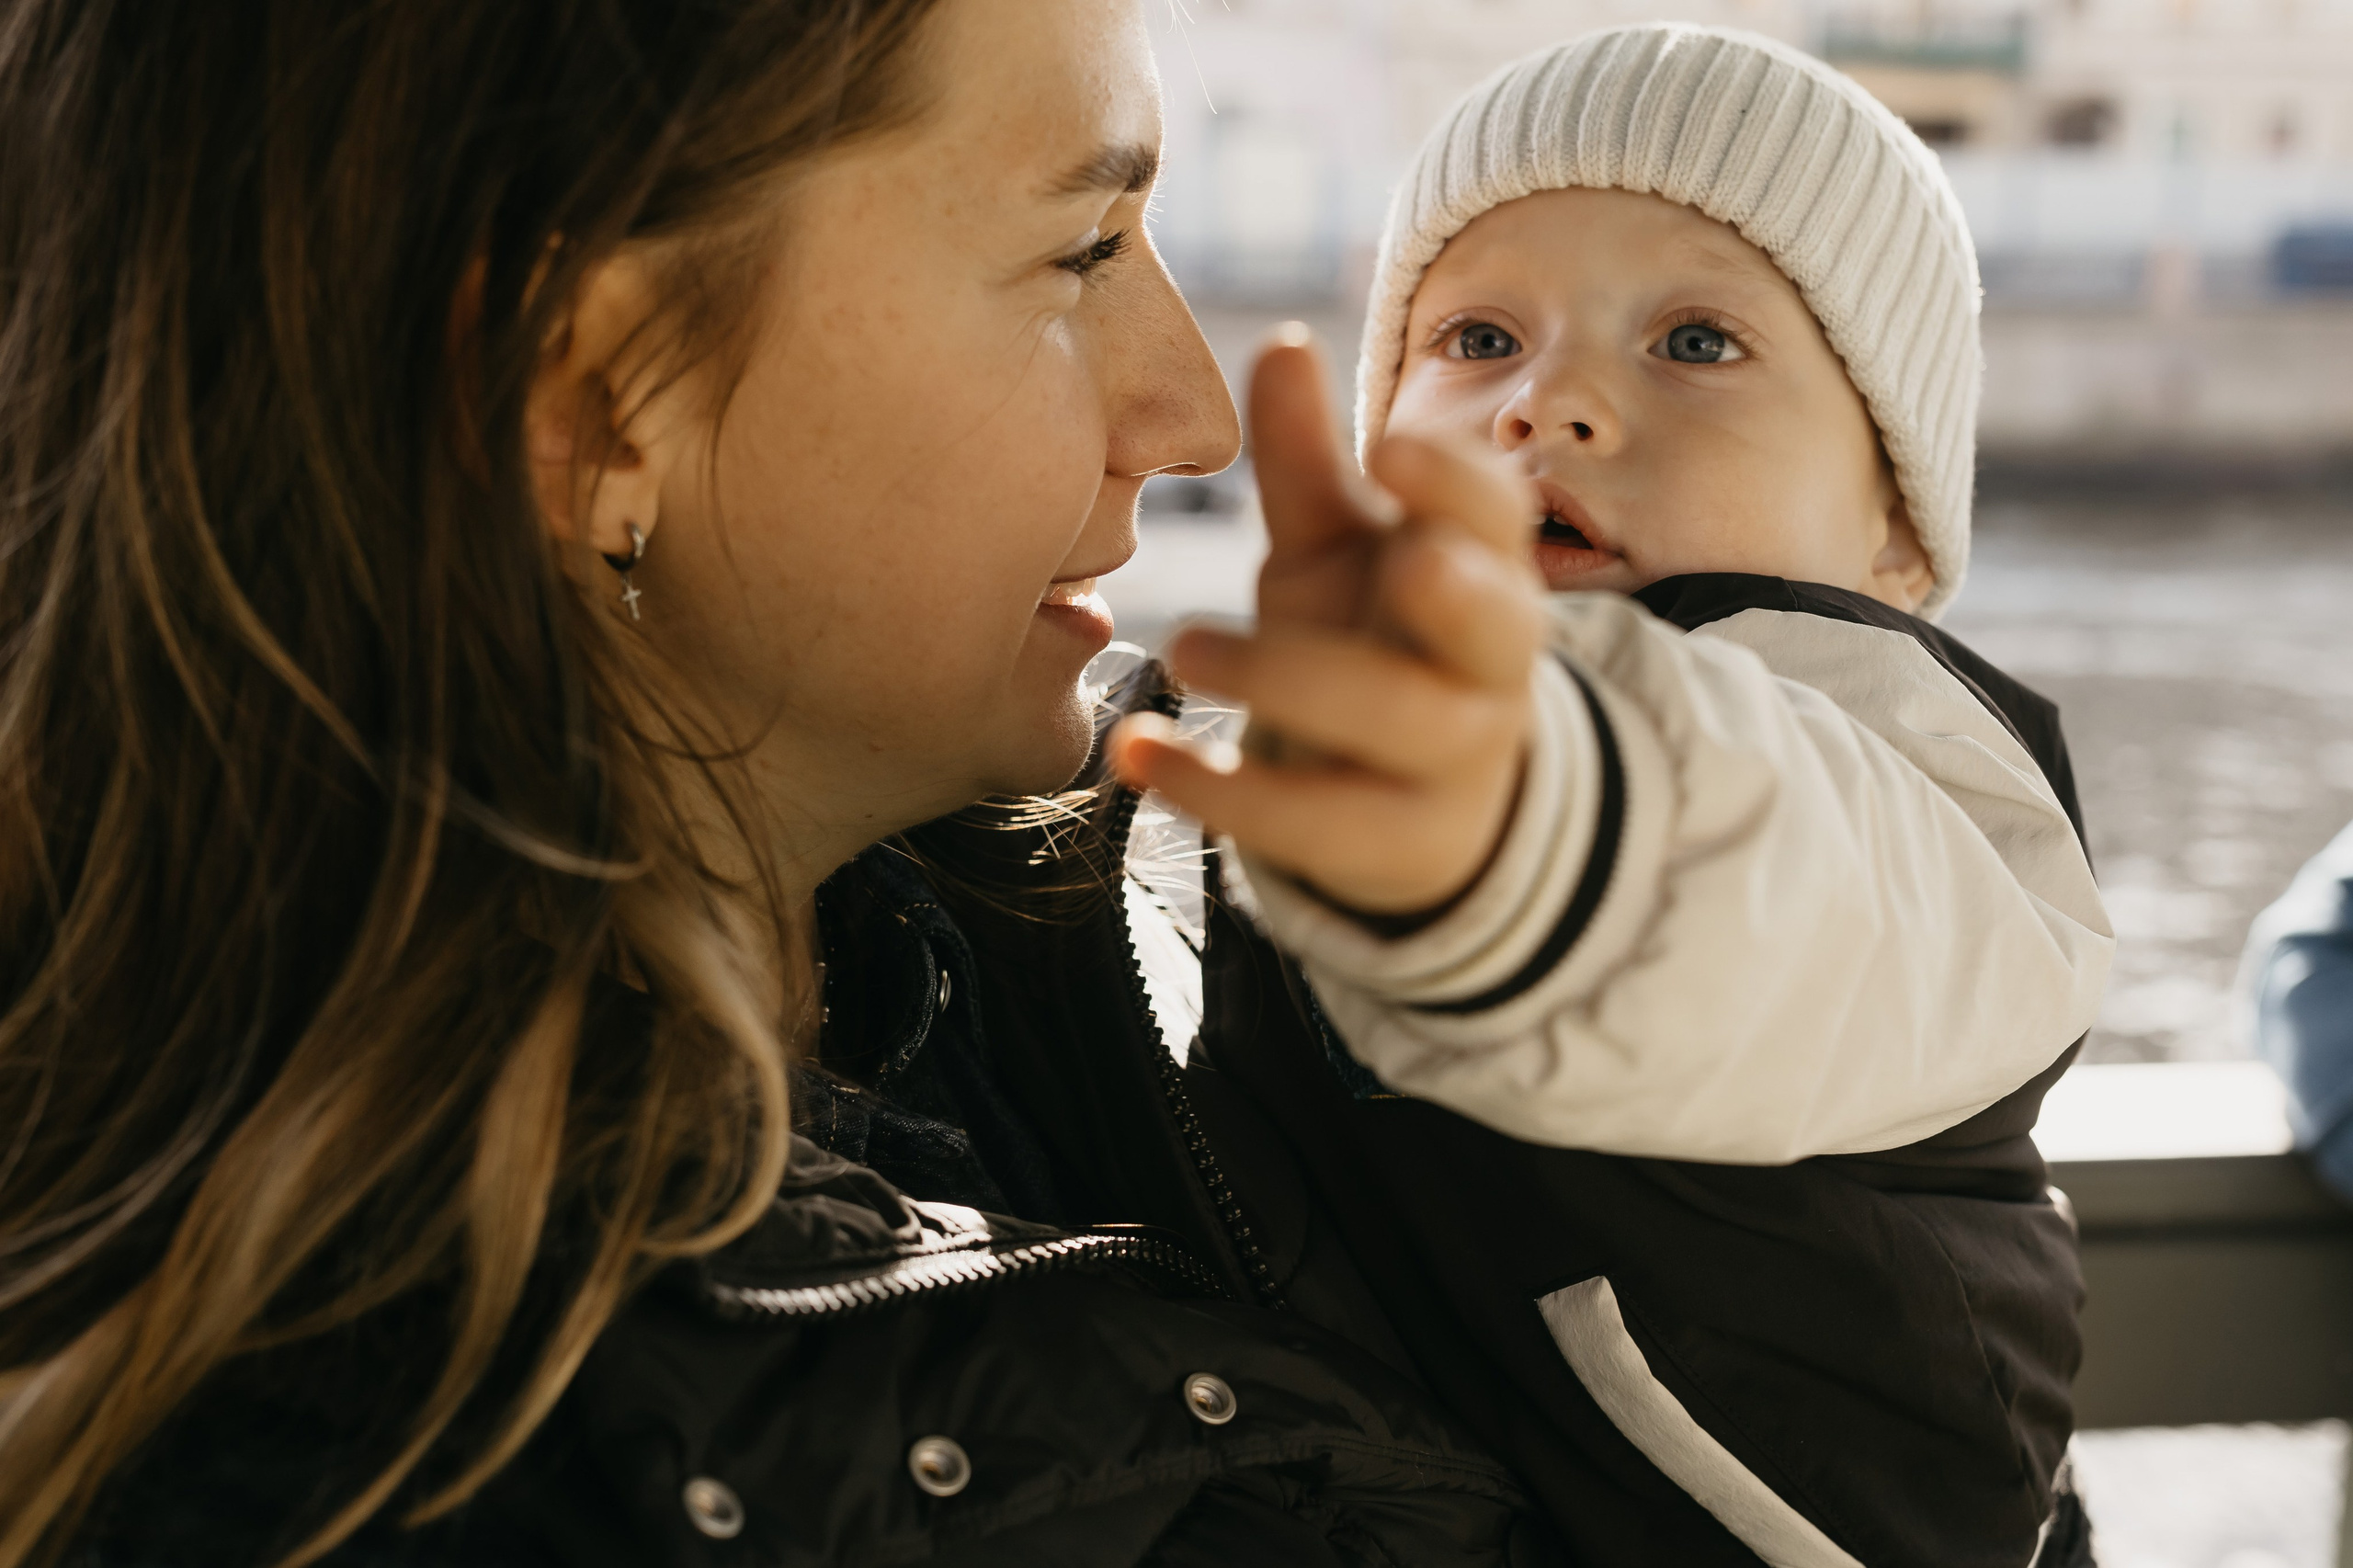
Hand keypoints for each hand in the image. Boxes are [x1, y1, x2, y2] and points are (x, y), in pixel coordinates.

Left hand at [1109, 330, 1546, 917]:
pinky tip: (1138, 756)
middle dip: (1458, 593)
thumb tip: (1279, 339)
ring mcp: (1456, 757)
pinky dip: (1225, 793)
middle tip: (1405, 561)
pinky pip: (1322, 824)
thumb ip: (1306, 457)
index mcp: (1479, 563)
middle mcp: (1487, 659)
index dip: (1455, 481)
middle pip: (1492, 621)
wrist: (1410, 797)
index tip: (1388, 445)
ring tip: (1182, 650)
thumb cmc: (1370, 633)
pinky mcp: (1400, 841)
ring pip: (1401, 721)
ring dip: (1291, 683)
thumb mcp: (1334, 548)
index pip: (1495, 513)